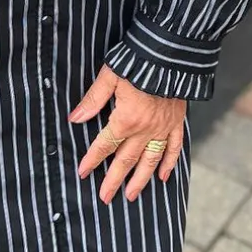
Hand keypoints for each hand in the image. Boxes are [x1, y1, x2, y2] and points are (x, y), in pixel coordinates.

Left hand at [68, 65, 185, 204]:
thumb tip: (75, 118)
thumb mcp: (109, 76)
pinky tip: (163, 177)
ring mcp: (162, 128)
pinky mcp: (176, 122)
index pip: (105, 145)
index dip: (92, 159)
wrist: (171, 53)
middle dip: (114, 180)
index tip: (83, 173)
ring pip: (150, 160)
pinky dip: (169, 163)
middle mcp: (145, 129)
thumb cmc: (137, 61)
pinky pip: (173, 148)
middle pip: (126, 160)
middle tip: (105, 197)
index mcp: (126, 119)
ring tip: (131, 195)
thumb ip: (93, 100)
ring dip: (140, 180)